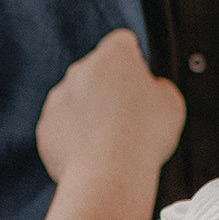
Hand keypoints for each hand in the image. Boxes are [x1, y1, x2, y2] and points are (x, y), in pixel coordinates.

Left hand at [36, 30, 185, 219]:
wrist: (108, 176)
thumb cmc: (145, 137)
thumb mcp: (172, 103)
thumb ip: (158, 87)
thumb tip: (148, 90)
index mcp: (113, 56)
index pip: (123, 43)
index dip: (135, 62)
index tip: (141, 85)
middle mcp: (80, 70)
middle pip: (97, 71)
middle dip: (110, 89)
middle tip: (130, 118)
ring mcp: (58, 98)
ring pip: (77, 99)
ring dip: (91, 113)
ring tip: (112, 142)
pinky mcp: (46, 127)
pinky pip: (62, 127)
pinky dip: (75, 137)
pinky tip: (94, 155)